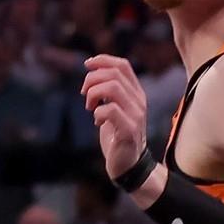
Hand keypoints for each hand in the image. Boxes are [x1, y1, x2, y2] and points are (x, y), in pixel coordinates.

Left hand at [82, 54, 149, 178]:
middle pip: (114, 74)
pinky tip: (97, 121)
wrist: (128, 163)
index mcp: (135, 93)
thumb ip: (108, 91)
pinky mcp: (130, 130)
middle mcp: (139, 101)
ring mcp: (136, 115)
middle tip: (84, 94)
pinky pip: (110, 110)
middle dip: (91, 79)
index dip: (102, 60)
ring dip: (93, 94)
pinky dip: (97, 113)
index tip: (86, 65)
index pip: (123, 65)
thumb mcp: (114, 107)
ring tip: (90, 106)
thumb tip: (93, 71)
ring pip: (113, 88)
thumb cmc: (117, 133)